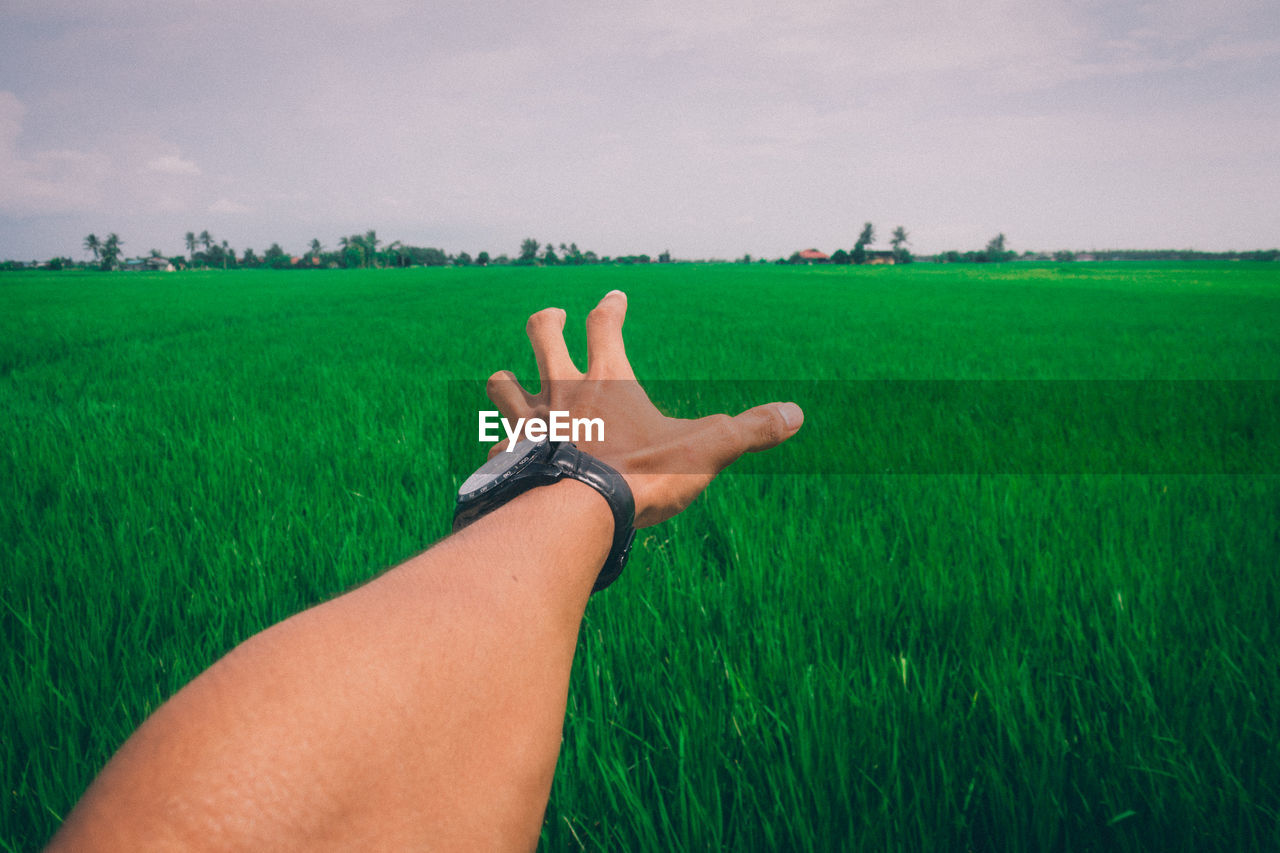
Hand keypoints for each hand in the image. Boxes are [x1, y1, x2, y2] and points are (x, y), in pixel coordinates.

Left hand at [484, 290, 802, 526]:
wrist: (574, 514)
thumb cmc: (639, 477)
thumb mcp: (705, 451)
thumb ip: (749, 431)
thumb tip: (797, 414)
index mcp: (606, 381)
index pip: (606, 327)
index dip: (610, 309)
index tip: (612, 297)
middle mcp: (561, 391)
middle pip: (543, 338)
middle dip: (548, 323)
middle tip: (552, 317)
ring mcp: (528, 422)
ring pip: (504, 385)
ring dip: (506, 380)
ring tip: (507, 379)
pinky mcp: (507, 457)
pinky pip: (495, 443)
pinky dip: (498, 444)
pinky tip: (502, 455)